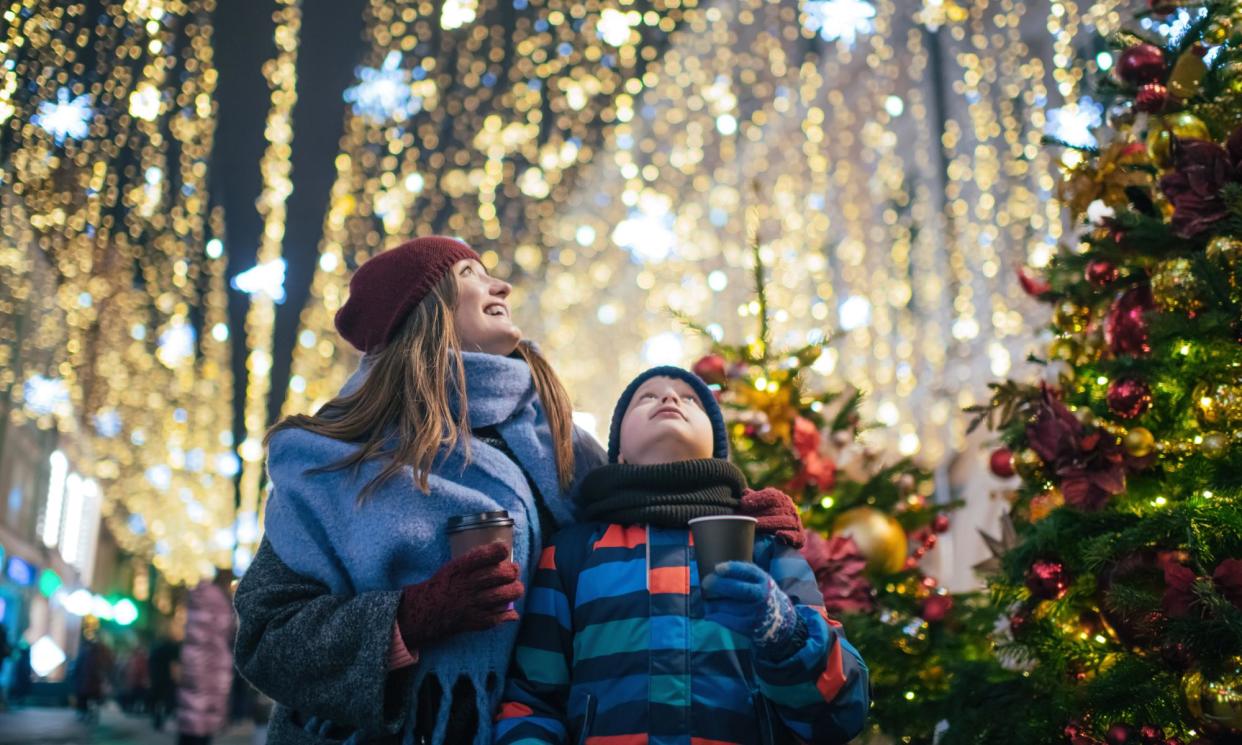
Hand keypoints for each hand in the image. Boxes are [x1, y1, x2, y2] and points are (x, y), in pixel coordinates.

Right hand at [396, 542, 522, 648]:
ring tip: (514, 588)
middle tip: (512, 571)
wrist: (425, 610)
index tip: (503, 550)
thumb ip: (477, 560)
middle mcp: (468, 585)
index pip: (485, 555)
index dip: (499, 550)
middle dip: (512, 571)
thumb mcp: (455, 565)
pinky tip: (508, 608)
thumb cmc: (444, 584)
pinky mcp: (475, 621)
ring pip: (505, 595)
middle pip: (502, 574)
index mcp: (461, 568)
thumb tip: (504, 554)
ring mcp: (472, 604)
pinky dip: (508, 613)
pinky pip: (499, 616)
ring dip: (515, 590)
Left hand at [701, 561, 800, 656]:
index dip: (732, 569)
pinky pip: (727, 620)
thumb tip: (713, 571)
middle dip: (719, 585)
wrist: (778, 617)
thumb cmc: (758, 593)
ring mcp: (756, 611)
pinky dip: (715, 616)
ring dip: (712, 603)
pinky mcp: (749, 626)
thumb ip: (741, 573)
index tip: (717, 568)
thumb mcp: (757, 579)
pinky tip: (709, 613)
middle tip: (705, 582)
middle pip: (738, 589)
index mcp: (762, 579)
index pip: (748, 571)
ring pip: (728, 606)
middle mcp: (761, 595)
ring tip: (706, 600)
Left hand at [739, 488, 805, 547]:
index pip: (772, 496)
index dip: (757, 498)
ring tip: (755, 527)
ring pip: (784, 521)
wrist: (778, 537)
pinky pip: (796, 536)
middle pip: (776, 509)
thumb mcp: (757, 506)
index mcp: (781, 499)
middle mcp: (790, 509)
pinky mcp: (800, 538)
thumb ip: (752, 499)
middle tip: (744, 519)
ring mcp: (796, 523)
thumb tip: (745, 492)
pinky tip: (778, 534)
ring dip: (769, 524)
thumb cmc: (763, 518)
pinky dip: (788, 535)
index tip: (743, 504)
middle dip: (759, 514)